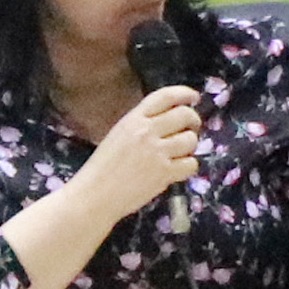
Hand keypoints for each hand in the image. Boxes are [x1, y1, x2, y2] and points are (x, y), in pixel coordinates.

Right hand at [73, 85, 201, 221]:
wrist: (94, 196)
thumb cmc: (102, 169)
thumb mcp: (117, 135)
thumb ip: (140, 125)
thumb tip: (168, 121)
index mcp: (133, 119)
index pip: (165, 96)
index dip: (184, 93)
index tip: (193, 97)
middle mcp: (146, 131)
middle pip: (184, 115)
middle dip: (193, 121)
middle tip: (191, 129)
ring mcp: (157, 152)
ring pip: (191, 140)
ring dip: (190, 146)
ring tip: (180, 153)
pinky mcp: (164, 173)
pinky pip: (191, 164)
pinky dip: (188, 167)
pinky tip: (177, 170)